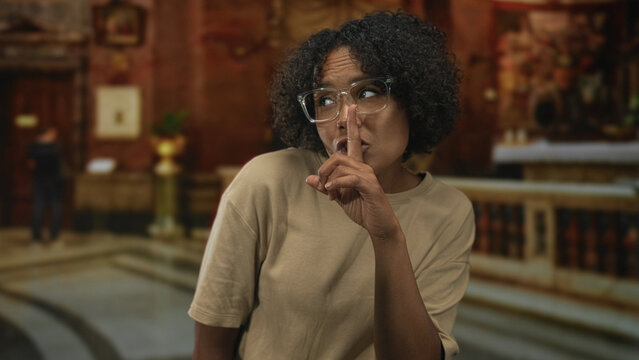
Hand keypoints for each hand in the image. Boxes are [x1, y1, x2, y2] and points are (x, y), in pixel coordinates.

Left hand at [306, 107, 400, 240]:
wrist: (379, 226)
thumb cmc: (362, 210)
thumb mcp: (339, 198)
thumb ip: (325, 187)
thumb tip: (308, 178)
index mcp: (357, 167)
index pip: (354, 141)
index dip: (353, 123)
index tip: (352, 106)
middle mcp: (364, 167)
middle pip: (337, 156)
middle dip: (323, 170)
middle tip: (322, 187)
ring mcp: (368, 175)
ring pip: (340, 165)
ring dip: (329, 181)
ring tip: (330, 194)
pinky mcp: (370, 186)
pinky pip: (348, 178)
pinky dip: (336, 184)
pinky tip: (332, 192)